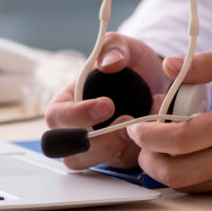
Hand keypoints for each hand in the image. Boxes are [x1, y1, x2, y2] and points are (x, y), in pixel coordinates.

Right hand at [45, 32, 169, 169]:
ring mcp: (96, 146)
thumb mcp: (122, 46)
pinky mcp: (118, 156)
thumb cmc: (128, 63)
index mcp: (66, 102)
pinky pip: (122, 164)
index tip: (106, 105)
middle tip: (125, 124)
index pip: (56, 117)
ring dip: (117, 150)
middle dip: (96, 143)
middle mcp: (75, 129)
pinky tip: (155, 128)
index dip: (76, 116)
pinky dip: (139, 150)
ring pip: (92, 164)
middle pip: (68, 152)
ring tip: (142, 126)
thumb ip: (113, 47)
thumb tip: (109, 63)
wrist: (154, 78)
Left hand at [126, 45, 211, 191]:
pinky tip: (191, 155)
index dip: (151, 136)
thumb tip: (169, 65)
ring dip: (170, 172)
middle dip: (151, 162)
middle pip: (180, 175)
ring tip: (163, 147)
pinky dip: (194, 177)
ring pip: (196, 188)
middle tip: (143, 142)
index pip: (182, 140)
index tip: (137, 126)